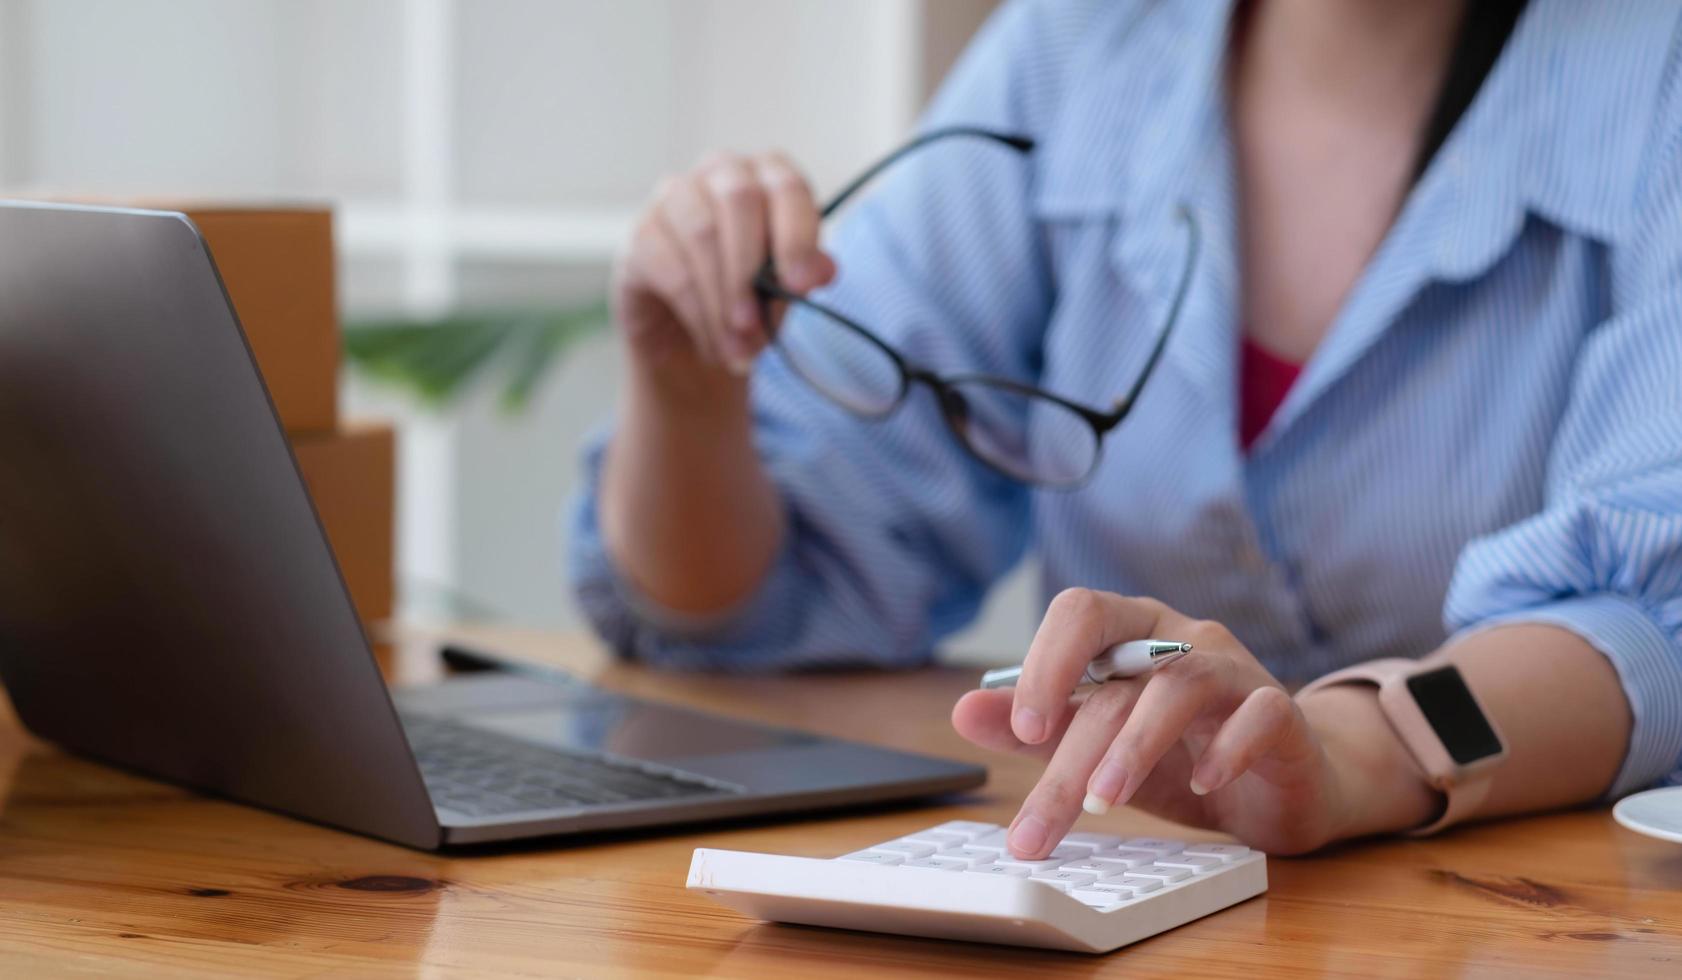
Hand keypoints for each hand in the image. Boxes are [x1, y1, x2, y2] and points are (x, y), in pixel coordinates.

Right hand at [613, 150, 835, 382]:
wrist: (693, 335)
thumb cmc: (748, 297)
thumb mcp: (785, 290)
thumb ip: (804, 276)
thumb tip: (822, 270)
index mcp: (767, 176)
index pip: (787, 186)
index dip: (796, 234)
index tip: (800, 285)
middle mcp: (720, 172)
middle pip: (738, 199)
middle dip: (751, 270)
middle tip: (756, 326)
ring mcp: (674, 197)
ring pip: (701, 234)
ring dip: (722, 301)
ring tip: (737, 349)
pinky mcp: (641, 234)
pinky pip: (669, 268)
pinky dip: (697, 313)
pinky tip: (712, 344)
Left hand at [951, 589, 1439, 855]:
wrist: (1281, 785)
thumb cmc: (1181, 757)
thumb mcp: (1100, 749)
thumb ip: (1038, 732)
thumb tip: (964, 711)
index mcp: (1130, 632)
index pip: (1080, 611)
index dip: (1046, 661)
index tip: (1021, 730)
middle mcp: (1182, 639)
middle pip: (1118, 676)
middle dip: (1071, 755)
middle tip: (1039, 824)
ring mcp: (1236, 671)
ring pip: (1181, 686)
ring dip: (1135, 746)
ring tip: (1104, 802)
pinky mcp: (1282, 714)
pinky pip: (1260, 713)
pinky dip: (1227, 748)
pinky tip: (1202, 784)